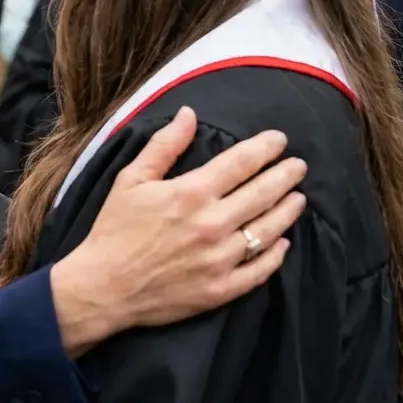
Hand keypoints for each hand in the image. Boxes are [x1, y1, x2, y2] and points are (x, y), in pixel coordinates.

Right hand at [50, 107, 306, 355]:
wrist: (104, 287)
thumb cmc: (114, 229)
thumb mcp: (131, 179)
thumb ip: (164, 145)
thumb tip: (188, 113)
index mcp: (191, 193)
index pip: (241, 163)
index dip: (265, 148)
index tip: (279, 140)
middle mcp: (212, 224)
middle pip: (263, 193)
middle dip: (285, 175)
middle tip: (299, 166)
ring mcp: (220, 259)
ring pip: (268, 230)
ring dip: (288, 211)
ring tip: (299, 198)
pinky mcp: (221, 289)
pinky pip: (259, 270)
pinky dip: (275, 255)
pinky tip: (282, 243)